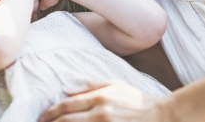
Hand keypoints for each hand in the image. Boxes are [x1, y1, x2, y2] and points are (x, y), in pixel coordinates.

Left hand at [39, 80, 170, 121]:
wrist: (163, 116)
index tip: (41, 117)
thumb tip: (69, 91)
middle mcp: (101, 113)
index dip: (50, 112)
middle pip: (66, 121)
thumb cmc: (137, 100)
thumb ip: (91, 86)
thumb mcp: (116, 85)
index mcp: (100, 97)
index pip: (66, 105)